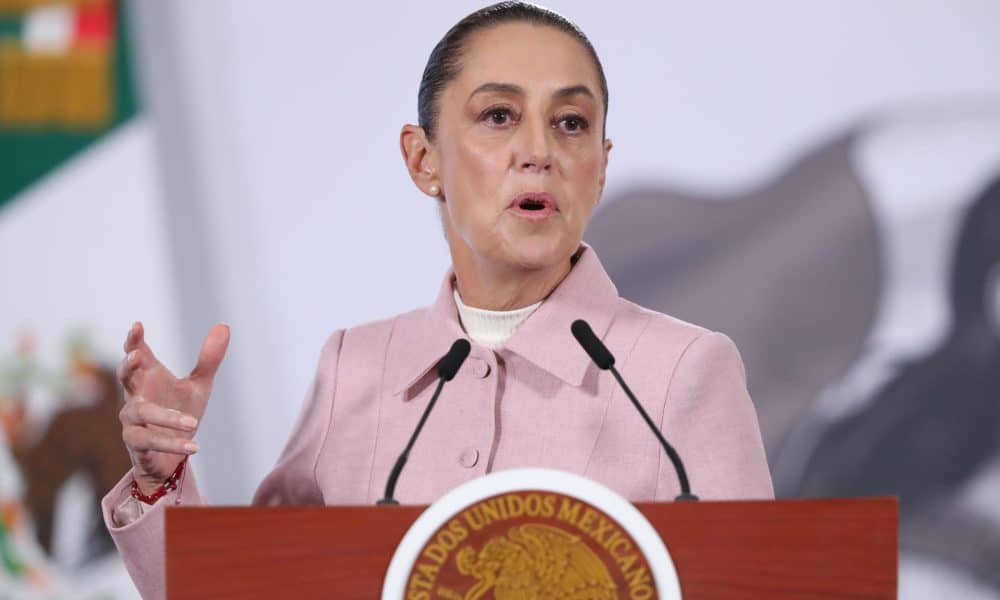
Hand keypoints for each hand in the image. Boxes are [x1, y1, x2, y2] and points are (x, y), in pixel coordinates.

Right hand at [117, 321, 229, 494]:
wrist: (174, 455)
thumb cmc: (180, 413)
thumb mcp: (199, 386)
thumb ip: (209, 359)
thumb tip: (223, 325)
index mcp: (148, 377)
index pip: (136, 353)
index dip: (134, 340)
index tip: (137, 325)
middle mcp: (136, 396)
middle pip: (124, 377)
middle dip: (128, 366)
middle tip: (137, 356)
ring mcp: (132, 420)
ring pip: (141, 412)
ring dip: (166, 417)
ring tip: (192, 423)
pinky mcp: (136, 444)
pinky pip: (150, 441)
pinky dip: (172, 443)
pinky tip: (194, 446)